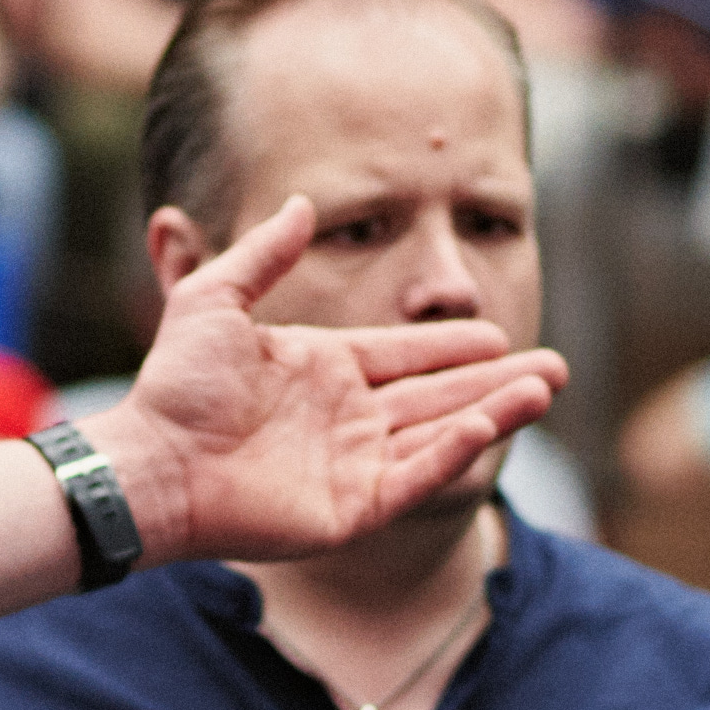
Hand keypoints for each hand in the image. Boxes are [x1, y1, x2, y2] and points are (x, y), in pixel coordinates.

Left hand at [100, 197, 568, 564]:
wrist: (152, 459)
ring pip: (440, 433)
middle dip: (498, 381)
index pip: (407, 356)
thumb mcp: (214, 298)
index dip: (452, 345)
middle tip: (557, 368)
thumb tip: (301, 201)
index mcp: (324, 370)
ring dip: (495, 411)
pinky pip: (415, 474)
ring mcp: (353, 464)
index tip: (497, 334)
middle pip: (440, 395)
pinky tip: (490, 422)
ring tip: (546, 388)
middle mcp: (347, 417)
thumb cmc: (174, 384)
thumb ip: (264, 254)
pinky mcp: (351, 508)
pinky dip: (454, 450)